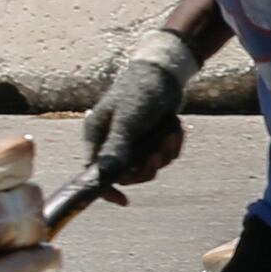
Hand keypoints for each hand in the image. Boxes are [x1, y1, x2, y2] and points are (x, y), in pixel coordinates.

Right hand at [82, 27, 195, 187]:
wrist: (167, 70)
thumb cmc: (142, 91)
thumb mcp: (129, 120)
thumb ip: (117, 147)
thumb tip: (106, 175)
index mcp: (96, 135)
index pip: (94, 173)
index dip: (107, 190)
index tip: (124, 201)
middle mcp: (110, 139)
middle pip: (126, 174)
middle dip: (147, 166)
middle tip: (159, 154)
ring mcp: (131, 140)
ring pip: (148, 166)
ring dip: (164, 153)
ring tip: (171, 131)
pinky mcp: (149, 137)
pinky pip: (162, 155)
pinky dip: (172, 145)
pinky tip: (176, 127)